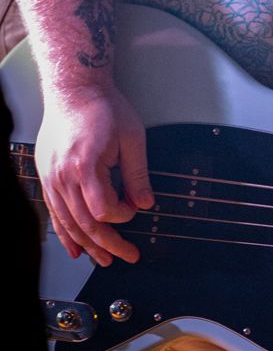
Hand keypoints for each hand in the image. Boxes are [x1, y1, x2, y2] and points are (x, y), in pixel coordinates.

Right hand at [35, 85, 151, 265]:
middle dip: (108, 244)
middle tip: (127, 255)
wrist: (74, 91)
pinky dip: (65, 233)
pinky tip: (74, 248)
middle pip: (84, 223)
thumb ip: (138, 175)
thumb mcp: (132, 138)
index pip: (103, 209)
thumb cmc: (103, 109)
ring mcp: (52, 179)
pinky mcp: (48, 178)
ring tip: (103, 258)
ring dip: (88, 244)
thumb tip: (146, 203)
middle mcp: (64, 176)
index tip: (135, 208)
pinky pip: (55, 213)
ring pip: (68, 223)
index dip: (123, 215)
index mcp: (86, 165)